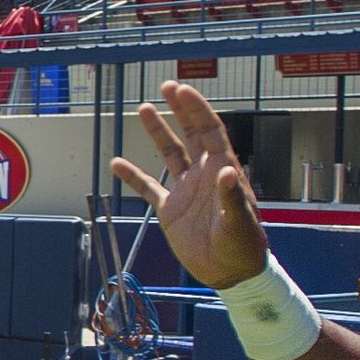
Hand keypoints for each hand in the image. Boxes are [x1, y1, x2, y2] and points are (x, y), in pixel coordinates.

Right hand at [109, 80, 269, 291]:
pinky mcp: (170, 210)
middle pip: (191, 134)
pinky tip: (117, 163)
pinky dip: (133, 176)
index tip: (183, 90)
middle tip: (167, 86)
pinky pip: (148, 188)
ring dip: (159, 132)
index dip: (197, 110)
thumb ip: (232, 198)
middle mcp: (203, 175)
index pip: (210, 132)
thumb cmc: (242, 247)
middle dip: (180, 110)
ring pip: (170, 154)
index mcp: (222, 170)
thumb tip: (227, 171)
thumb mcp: (239, 224)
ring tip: (145, 108)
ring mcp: (185, 190)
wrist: (229, 273)